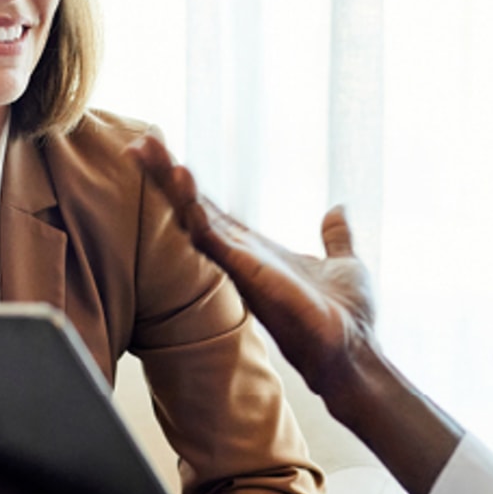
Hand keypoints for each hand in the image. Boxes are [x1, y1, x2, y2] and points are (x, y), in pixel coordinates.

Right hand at [127, 135, 375, 399]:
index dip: (188, 184)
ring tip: (148, 150)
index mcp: (258, 250)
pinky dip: (195, 207)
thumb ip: (335, 237)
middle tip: (139, 142)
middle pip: (193, 208)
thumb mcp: (344, 264)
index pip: (213, 209)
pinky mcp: (247, 274)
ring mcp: (241, 264)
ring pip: (194, 217)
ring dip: (171, 184)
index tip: (164, 154)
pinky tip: (182, 178)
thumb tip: (338, 209)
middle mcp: (242, 256)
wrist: (353, 351)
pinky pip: (212, 236)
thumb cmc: (347, 317)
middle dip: (166, 175)